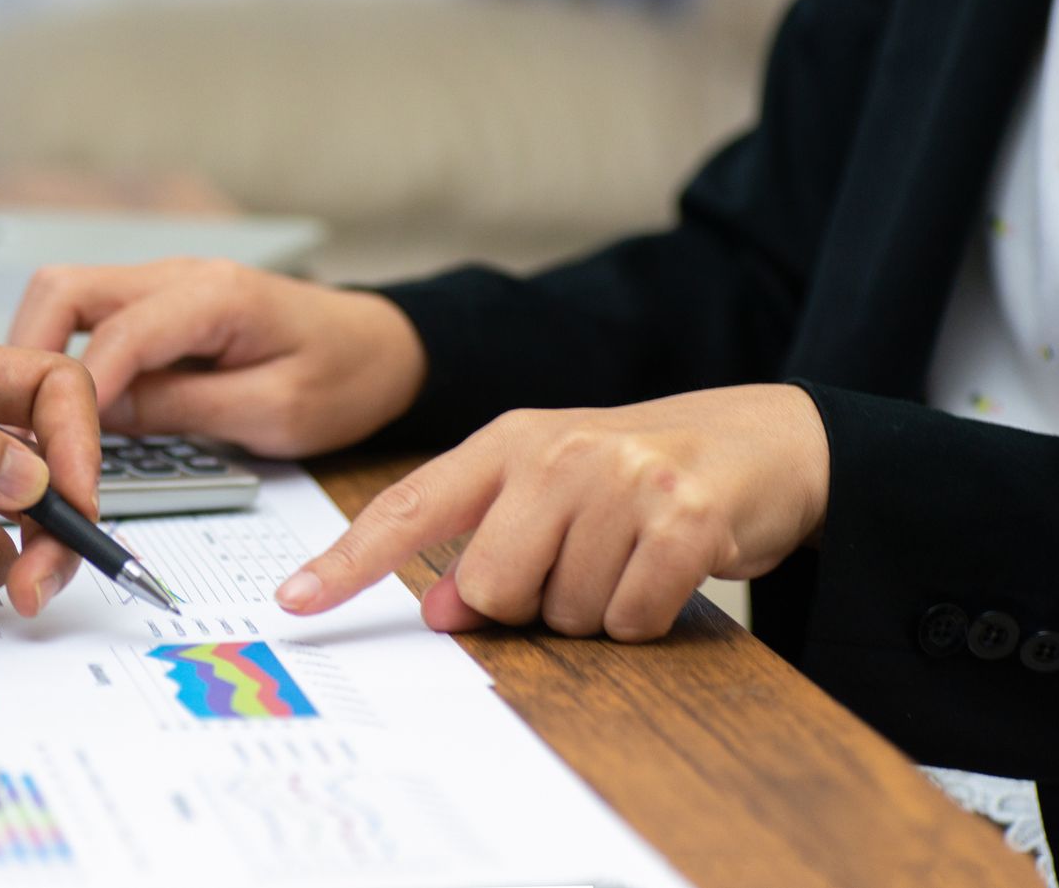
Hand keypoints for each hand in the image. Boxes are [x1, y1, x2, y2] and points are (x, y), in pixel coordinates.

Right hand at [9, 258, 426, 456]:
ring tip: (31, 421)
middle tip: (17, 427)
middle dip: (28, 354)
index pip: (116, 334)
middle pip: (63, 290)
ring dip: (38, 353)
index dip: (75, 394)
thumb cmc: (345, 376)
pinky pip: (91, 319)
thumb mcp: (274, 411)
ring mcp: (164, 285)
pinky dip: (64, 355)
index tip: (53, 449)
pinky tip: (64, 408)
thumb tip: (98, 418)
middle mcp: (178, 275)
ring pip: (66, 297)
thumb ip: (184, 409)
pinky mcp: (160, 307)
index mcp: (214, 294)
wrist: (385, 348)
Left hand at [274, 386, 829, 641]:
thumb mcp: (551, 492)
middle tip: (578, 566)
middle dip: (531, 604)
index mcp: (508, 441)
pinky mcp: (686, 515)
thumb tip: (444, 611)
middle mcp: (558, 451)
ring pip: (566, 611)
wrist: (764, 440)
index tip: (294, 599)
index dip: (349, 559)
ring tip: (629, 557)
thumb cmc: (638, 472)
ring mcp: (623, 478)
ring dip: (597, 609)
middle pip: (492, 587)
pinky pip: (632, 617)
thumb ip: (488, 540)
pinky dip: (647, 616)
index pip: (409, 505)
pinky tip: (666, 571)